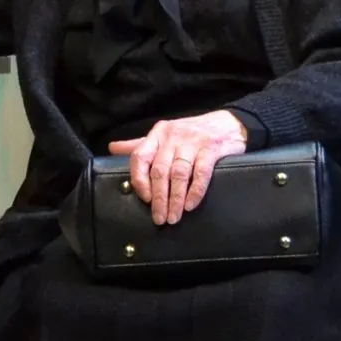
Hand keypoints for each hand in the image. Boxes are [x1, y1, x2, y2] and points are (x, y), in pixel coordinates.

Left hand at [108, 111, 249, 226]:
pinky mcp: (212, 149)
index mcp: (158, 134)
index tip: (144, 199)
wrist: (227, 123)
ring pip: (179, 174)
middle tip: (159, 218)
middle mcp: (172, 137)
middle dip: (158, 198)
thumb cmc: (191, 133)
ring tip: (174, 217)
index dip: (139, 179)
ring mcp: (193, 142)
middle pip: (160, 171)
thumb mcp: (164, 135)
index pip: (140, 157)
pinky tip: (190, 205)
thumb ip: (140, 145)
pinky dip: (195, 191)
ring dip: (175, 198)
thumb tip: (112, 148)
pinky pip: (201, 173)